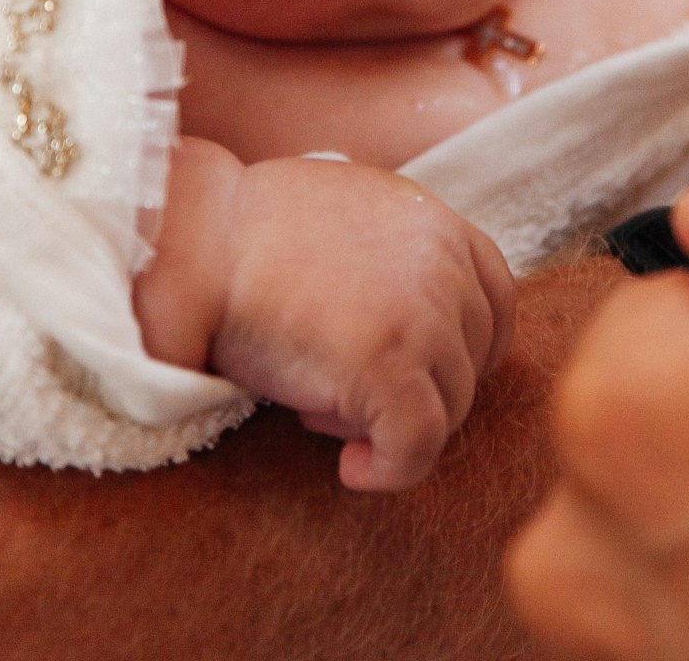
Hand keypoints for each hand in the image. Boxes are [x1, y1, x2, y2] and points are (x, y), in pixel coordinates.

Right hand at [136, 142, 515, 490]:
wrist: (193, 241)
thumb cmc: (244, 234)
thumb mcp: (344, 218)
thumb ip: (393, 259)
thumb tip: (402, 321)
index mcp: (434, 221)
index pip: (495, 298)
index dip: (462, 347)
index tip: (416, 371)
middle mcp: (443, 263)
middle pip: (474, 358)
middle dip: (419, 386)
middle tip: (341, 392)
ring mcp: (422, 316)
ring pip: (452, 406)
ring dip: (395, 423)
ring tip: (321, 409)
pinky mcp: (389, 367)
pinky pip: (417, 445)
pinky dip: (389, 469)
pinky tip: (351, 468)